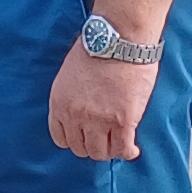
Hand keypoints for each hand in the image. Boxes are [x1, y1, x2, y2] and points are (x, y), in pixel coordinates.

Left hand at [49, 44, 157, 160]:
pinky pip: (122, 149)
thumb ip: (72, 96)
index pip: (61, 138)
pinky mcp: (123, 122)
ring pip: (100, 153)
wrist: (119, 39)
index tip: (84, 136)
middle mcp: (76, 115)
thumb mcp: (70, 73)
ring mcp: (99, 121)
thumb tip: (83, 108)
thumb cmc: (97, 47)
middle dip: (92, 146)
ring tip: (118, 143)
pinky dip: (128, 152)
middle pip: (80, 149)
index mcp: (59, 102)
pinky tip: (132, 149)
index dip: (75, 139)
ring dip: (109, 150)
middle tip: (104, 139)